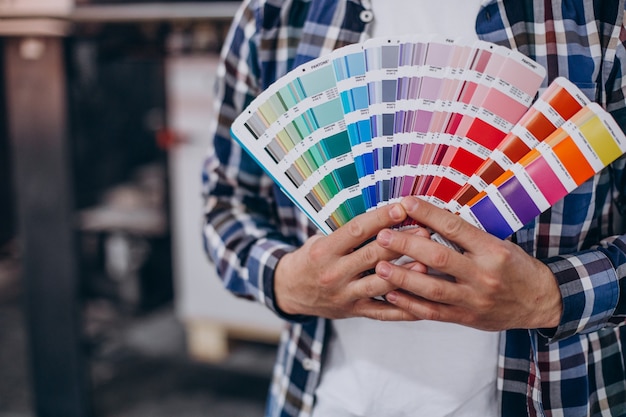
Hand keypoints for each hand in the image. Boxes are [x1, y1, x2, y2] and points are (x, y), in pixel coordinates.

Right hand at [274, 203, 425, 320]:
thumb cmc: (310, 259)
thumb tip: (382, 215)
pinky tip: (423, 299)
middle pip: (372, 256)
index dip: (380, 218)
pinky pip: (383, 311)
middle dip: (400, 242)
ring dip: (405, 273)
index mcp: (324, 251)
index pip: (356, 231)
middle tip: (425, 230)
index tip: (401, 208)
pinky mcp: (354, 311)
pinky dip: (405, 307)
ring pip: (380, 284)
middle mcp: (334, 273)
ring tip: (427, 262)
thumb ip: (347, 232)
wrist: (289, 291)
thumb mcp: (320, 240)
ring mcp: (344, 295)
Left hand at [374, 196, 562, 330]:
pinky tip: (392, 294)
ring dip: (403, 277)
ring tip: (379, 267)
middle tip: (382, 235)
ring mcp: (474, 298)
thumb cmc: (516, 268)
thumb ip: (468, 235)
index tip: (406, 203)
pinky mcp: (467, 317)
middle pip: (440, 257)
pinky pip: (434, 312)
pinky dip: (411, 304)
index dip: (428, 214)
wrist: (540, 302)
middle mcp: (483, 274)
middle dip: (407, 246)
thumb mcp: (499, 244)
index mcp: (492, 250)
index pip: (455, 227)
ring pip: (433, 288)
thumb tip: (432, 216)